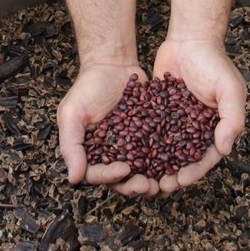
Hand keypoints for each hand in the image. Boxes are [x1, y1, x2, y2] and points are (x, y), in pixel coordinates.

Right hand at [56, 62, 161, 197]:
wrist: (112, 64)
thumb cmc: (87, 87)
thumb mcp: (71, 113)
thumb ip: (71, 145)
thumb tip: (74, 179)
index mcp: (91, 154)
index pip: (98, 175)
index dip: (111, 177)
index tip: (124, 170)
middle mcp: (112, 155)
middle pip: (123, 180)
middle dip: (135, 186)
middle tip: (147, 185)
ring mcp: (133, 146)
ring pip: (143, 171)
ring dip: (153, 180)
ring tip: (164, 182)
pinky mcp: (151, 136)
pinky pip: (160, 152)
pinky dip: (168, 160)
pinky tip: (178, 161)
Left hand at [152, 37, 245, 192]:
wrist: (190, 38)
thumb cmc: (215, 63)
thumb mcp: (230, 90)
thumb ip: (232, 119)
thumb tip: (225, 150)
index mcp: (215, 128)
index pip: (205, 157)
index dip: (194, 172)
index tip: (181, 180)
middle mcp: (195, 129)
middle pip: (183, 159)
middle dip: (172, 175)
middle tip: (158, 187)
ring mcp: (176, 121)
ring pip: (164, 150)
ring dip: (155, 166)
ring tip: (143, 178)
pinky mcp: (158, 111)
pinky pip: (149, 131)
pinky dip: (142, 144)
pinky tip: (130, 154)